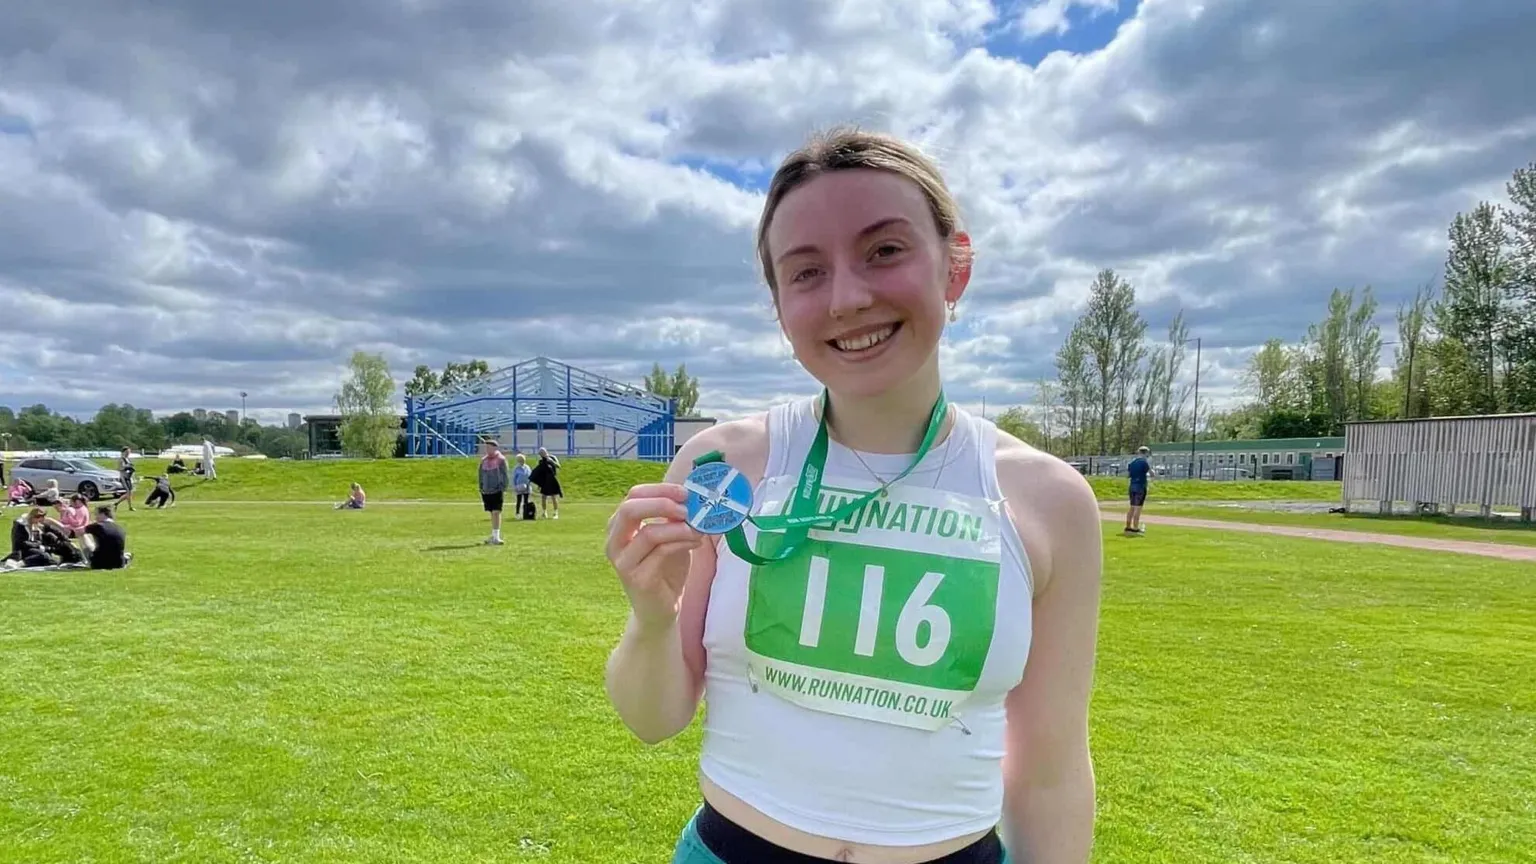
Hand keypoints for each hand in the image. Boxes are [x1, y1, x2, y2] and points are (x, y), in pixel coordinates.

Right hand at [605, 483, 703, 629]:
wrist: (660, 610)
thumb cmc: (664, 570)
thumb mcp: (670, 538)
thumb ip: (674, 519)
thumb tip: (694, 497)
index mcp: (619, 526)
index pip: (634, 496)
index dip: (660, 489)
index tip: (685, 492)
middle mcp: (615, 542)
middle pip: (630, 509)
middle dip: (662, 503)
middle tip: (687, 507)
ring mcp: (623, 561)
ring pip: (649, 533)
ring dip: (679, 527)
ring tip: (699, 528)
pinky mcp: (637, 579)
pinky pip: (661, 552)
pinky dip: (682, 542)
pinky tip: (696, 542)